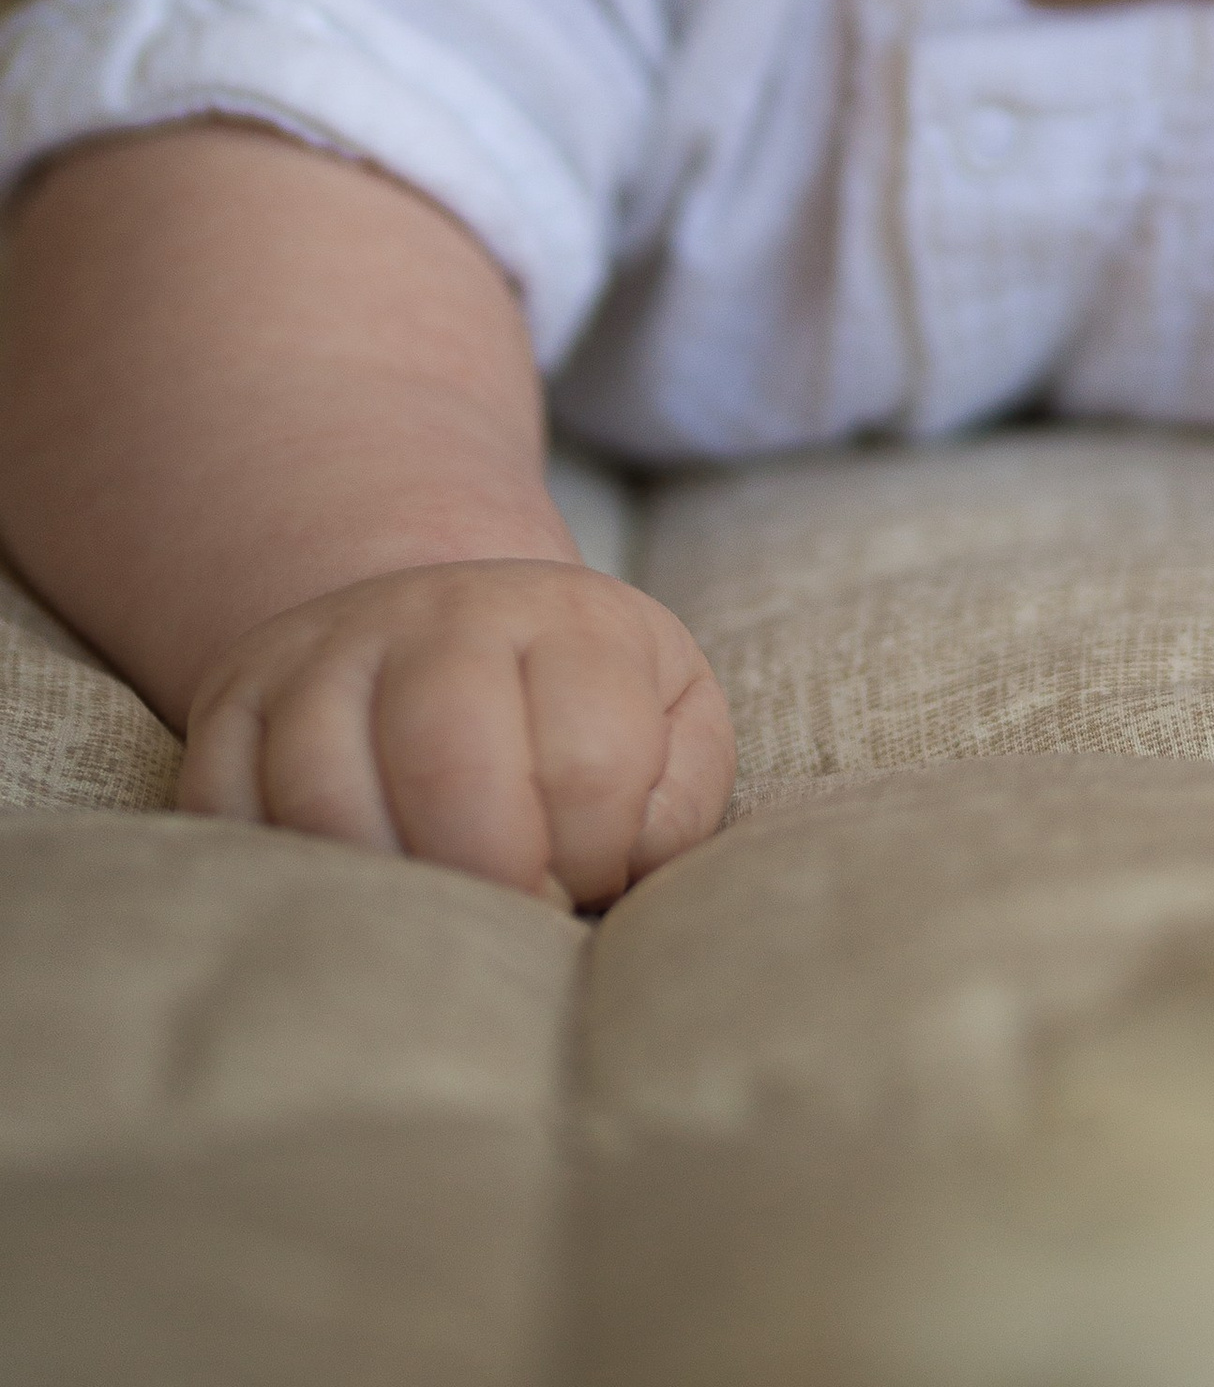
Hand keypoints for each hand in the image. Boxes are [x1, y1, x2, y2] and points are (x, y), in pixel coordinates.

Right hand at [178, 559, 734, 903]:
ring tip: (428, 912)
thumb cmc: (578, 707)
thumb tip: (623, 878)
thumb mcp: (668, 720)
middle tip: (505, 911)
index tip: (583, 876)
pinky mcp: (234, 699)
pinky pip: (224, 806)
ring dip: (385, 887)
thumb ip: (676, 802)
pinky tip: (340, 885)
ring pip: (325, 793)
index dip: (593, 856)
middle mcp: (436, 614)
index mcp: (566, 618)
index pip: (589, 761)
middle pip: (447, 764)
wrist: (446, 625)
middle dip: (489, 877)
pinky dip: (278, 870)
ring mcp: (324, 651)